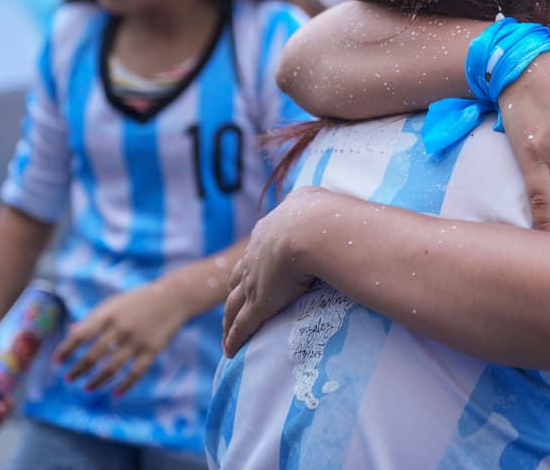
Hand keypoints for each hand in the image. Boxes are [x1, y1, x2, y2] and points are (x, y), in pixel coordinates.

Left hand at [53, 282, 191, 396]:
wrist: (175, 296)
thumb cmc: (140, 299)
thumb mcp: (115, 303)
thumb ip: (94, 317)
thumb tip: (71, 331)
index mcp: (109, 314)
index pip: (81, 335)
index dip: (66, 349)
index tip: (56, 361)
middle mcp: (122, 327)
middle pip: (94, 354)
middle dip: (79, 369)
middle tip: (69, 379)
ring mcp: (138, 340)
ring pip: (112, 367)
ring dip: (97, 380)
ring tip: (87, 388)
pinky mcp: (153, 349)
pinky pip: (136, 373)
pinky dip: (125, 385)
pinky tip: (116, 393)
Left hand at [223, 188, 324, 355]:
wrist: (313, 231)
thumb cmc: (322, 216)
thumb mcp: (311, 201)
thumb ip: (309, 202)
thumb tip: (317, 197)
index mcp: (269, 231)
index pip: (257, 251)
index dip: (255, 263)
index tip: (255, 271)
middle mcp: (256, 256)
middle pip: (238, 278)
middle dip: (237, 290)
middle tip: (236, 302)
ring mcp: (255, 281)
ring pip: (234, 304)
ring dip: (229, 317)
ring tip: (228, 329)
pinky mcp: (259, 304)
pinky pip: (243, 325)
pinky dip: (235, 338)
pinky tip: (230, 351)